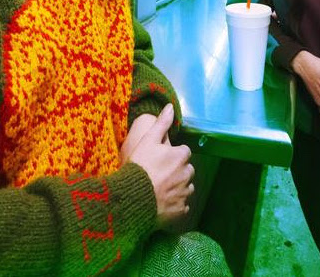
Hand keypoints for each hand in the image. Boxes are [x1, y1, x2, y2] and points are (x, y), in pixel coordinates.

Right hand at [128, 103, 193, 226]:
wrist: (132, 199)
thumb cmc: (140, 166)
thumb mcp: (148, 140)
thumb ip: (162, 123)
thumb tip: (170, 107)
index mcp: (181, 156)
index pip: (184, 152)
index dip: (173, 155)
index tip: (161, 159)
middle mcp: (186, 174)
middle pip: (187, 170)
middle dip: (178, 171)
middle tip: (160, 174)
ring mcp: (184, 193)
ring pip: (186, 187)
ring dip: (178, 187)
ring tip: (160, 189)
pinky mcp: (180, 211)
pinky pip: (182, 206)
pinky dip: (175, 204)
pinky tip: (162, 202)